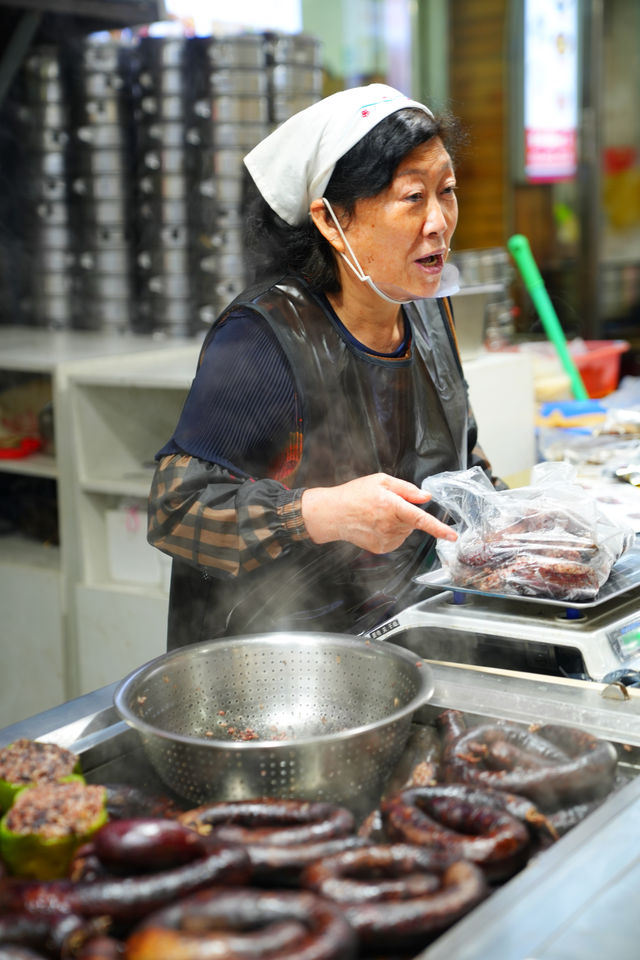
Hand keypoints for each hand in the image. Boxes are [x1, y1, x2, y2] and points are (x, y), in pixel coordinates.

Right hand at [301, 472, 456, 553]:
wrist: (333, 514)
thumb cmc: (354, 495)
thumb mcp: (380, 481)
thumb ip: (406, 489)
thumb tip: (425, 497)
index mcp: (391, 506)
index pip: (421, 520)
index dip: (439, 529)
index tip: (453, 536)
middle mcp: (389, 526)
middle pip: (412, 522)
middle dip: (406, 513)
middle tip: (386, 505)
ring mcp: (385, 540)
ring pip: (405, 531)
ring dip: (398, 523)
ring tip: (377, 515)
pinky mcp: (381, 548)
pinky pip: (397, 539)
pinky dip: (391, 532)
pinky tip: (376, 525)